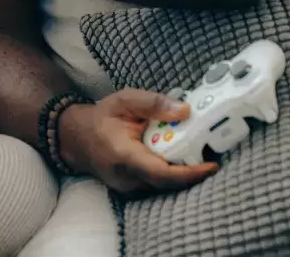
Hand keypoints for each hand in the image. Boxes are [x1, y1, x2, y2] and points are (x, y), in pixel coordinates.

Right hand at [58, 88, 217, 193]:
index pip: (161, 173)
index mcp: (124, 155)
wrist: (76, 137)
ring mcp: (128, 187)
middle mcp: (126, 177)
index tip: (212, 165)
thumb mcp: (125, 100)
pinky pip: (158, 184)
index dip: (189, 173)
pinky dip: (173, 173)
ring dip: (184, 172)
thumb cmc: (101, 117)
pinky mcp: (132, 189)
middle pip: (168, 182)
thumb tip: (185, 111)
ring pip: (164, 185)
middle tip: (214, 154)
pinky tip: (181, 158)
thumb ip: (154, 103)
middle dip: (194, 171)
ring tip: (201, 153)